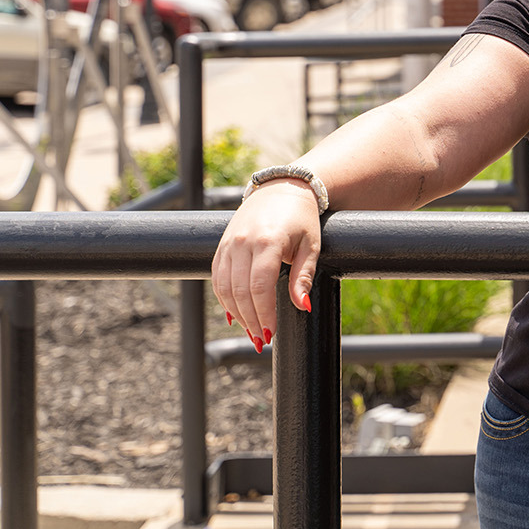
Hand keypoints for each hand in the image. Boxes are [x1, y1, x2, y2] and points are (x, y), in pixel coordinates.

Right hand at [211, 182, 321, 351]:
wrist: (282, 188)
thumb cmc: (302, 218)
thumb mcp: (310, 245)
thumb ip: (304, 276)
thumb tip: (303, 306)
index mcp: (267, 241)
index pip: (260, 286)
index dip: (264, 313)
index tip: (271, 333)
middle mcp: (243, 242)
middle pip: (240, 291)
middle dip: (250, 320)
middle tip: (261, 340)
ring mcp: (229, 243)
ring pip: (225, 287)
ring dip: (236, 314)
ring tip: (251, 332)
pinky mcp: (221, 246)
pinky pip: (218, 278)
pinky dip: (224, 299)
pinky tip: (235, 315)